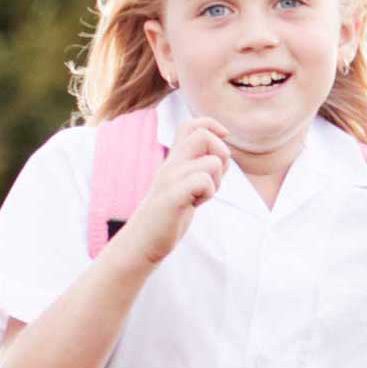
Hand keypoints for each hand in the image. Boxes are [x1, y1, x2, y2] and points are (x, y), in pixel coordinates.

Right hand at [122, 119, 232, 264]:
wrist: (141, 242)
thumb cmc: (167, 217)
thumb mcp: (182, 186)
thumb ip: (197, 168)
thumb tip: (225, 155)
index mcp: (173, 160)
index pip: (191, 125)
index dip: (212, 127)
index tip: (219, 144)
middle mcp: (170, 164)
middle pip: (203, 135)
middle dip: (221, 154)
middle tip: (213, 177)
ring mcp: (170, 179)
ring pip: (213, 162)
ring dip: (217, 181)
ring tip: (200, 195)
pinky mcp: (172, 196)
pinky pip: (203, 181)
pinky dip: (208, 193)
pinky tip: (195, 204)